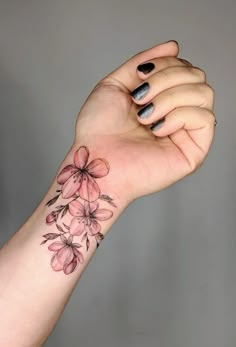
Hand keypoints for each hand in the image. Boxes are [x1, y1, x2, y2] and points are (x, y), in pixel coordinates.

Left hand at [74, 41, 214, 202]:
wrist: (94, 161)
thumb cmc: (99, 130)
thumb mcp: (115, 84)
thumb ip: (142, 63)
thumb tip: (174, 45)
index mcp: (162, 98)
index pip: (183, 66)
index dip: (165, 63)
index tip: (139, 77)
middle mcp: (177, 113)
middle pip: (197, 75)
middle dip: (166, 78)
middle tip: (140, 99)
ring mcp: (186, 132)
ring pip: (204, 92)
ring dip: (169, 97)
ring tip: (145, 116)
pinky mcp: (194, 150)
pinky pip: (205, 118)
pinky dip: (179, 116)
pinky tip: (157, 129)